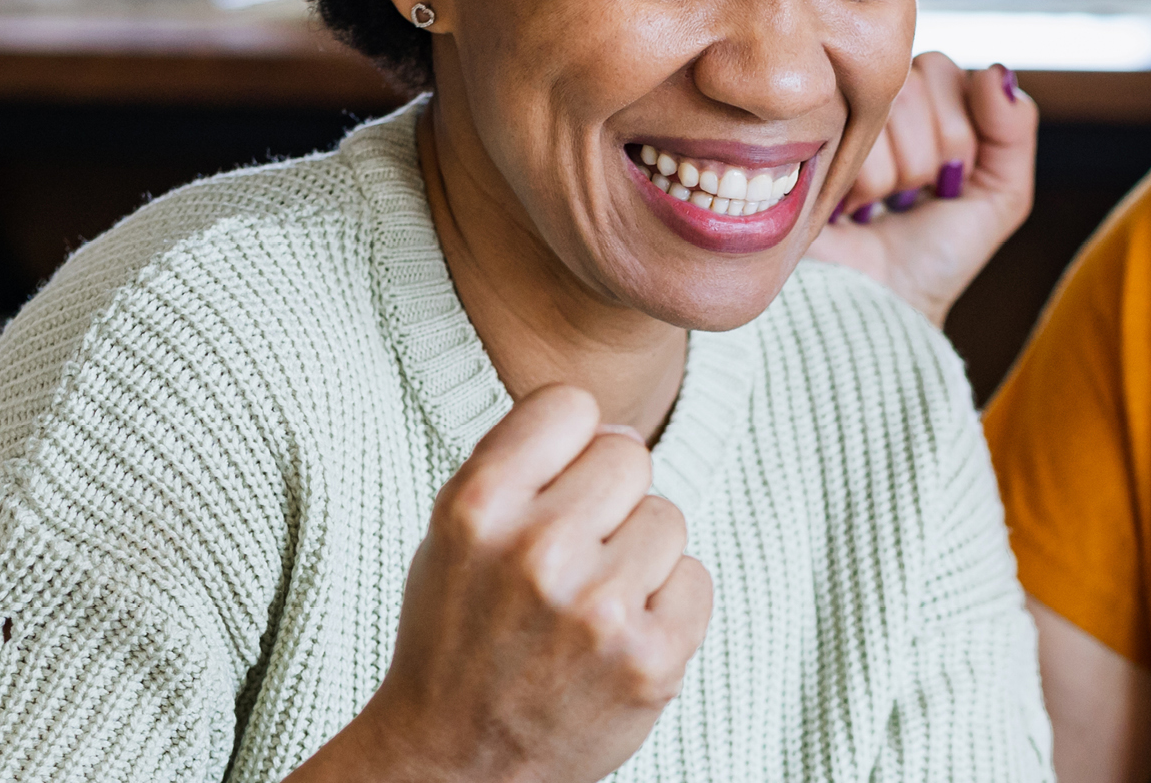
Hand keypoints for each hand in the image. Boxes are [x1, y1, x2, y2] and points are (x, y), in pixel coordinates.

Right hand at [299, 386, 711, 782]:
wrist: (456, 762)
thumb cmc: (459, 635)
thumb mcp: (453, 531)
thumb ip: (524, 465)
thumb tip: (619, 430)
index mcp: (477, 505)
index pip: (571, 404)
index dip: (568, 444)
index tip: (552, 487)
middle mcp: (537, 550)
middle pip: (629, 456)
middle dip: (608, 502)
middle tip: (570, 561)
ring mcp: (599, 608)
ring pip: (668, 518)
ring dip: (639, 557)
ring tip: (588, 606)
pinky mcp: (650, 659)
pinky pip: (697, 579)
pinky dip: (668, 606)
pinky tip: (618, 638)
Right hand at [808, 53, 1037, 326]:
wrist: (877, 307)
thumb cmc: (932, 256)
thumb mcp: (1000, 196)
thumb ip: (1014, 129)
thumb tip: (996, 72)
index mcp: (918, 99)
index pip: (943, 70)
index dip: (955, 133)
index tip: (946, 180)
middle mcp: (869, 98)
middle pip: (914, 86)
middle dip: (925, 158)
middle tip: (908, 197)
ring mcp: (829, 116)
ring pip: (882, 112)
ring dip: (888, 178)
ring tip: (875, 206)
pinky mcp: (794, 141)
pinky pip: (847, 138)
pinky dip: (858, 187)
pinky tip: (847, 207)